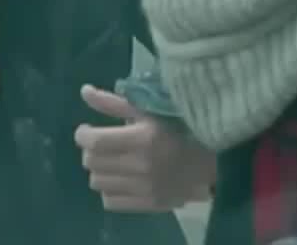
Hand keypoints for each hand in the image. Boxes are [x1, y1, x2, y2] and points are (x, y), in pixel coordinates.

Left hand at [74, 84, 215, 211]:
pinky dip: (109, 188)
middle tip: (102, 144)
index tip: (87, 130)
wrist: (213, 157)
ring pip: (97, 182)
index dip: (83, 135)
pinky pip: (110, 201)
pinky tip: (120, 177)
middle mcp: (141, 165)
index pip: (94, 142)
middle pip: (92, 162)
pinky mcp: (149, 204)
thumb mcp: (148, 109)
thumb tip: (85, 92)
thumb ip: (113, 103)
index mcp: (142, 138)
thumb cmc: (179, 125)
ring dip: (100, 169)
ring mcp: (145, 188)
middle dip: (91, 150)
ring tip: (111, 160)